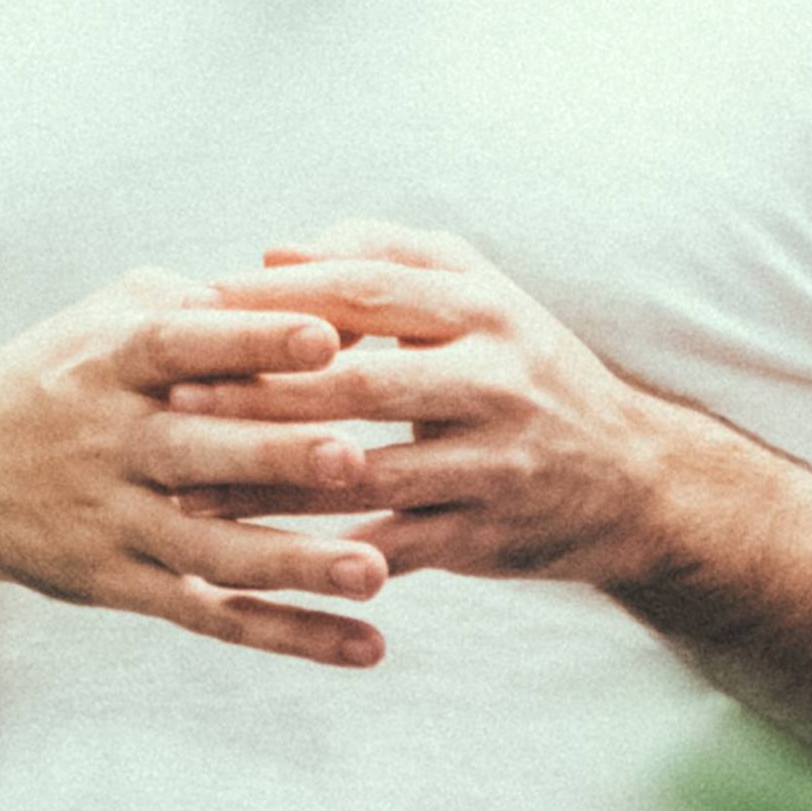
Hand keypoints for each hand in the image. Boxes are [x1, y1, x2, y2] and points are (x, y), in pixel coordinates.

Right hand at [0, 273, 394, 664]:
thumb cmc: (54, 379)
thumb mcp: (100, 320)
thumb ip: (194, 304)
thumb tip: (311, 299)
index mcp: (111, 361)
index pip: (184, 345)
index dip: (252, 341)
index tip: (325, 338)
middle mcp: (110, 441)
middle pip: (199, 451)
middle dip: (275, 456)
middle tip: (354, 457)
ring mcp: (113, 519)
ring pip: (211, 548)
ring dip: (293, 564)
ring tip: (373, 571)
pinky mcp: (121, 584)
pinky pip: (212, 615)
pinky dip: (289, 635)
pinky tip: (365, 644)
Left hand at [164, 224, 700, 589]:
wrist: (635, 480)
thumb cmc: (525, 371)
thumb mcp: (477, 297)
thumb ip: (381, 257)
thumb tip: (271, 250)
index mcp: (484, 309)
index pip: (366, 290)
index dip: (278, 298)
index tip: (196, 304)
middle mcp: (495, 379)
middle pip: (359, 381)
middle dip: (260, 392)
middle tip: (176, 398)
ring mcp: (495, 462)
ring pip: (364, 473)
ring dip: (270, 487)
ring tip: (187, 491)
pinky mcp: (488, 535)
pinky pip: (392, 546)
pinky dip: (323, 554)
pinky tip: (256, 559)